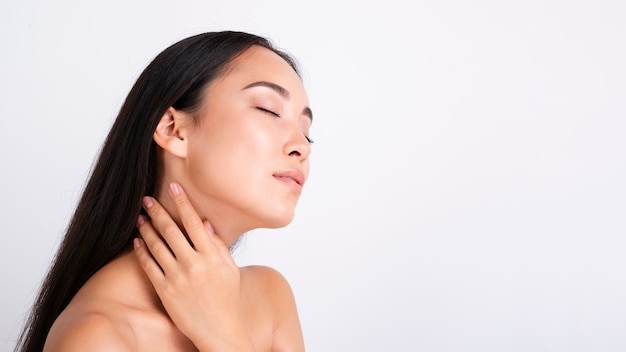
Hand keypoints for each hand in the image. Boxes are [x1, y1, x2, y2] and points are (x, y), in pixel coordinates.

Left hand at [134, 182, 253, 350]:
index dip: (182, 202)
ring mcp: (178, 277)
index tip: (174, 186)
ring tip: (140, 217)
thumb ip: (217, 244)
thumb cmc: (227, 299)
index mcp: (211, 255)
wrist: (219, 330)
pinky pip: (149, 266)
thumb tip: (204, 222)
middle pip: (171, 229)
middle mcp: (194, 263)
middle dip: (157, 211)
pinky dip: (142, 251)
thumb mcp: (229, 269)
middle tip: (147, 199)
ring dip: (146, 228)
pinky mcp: (165, 290)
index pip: (193, 221)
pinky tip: (137, 240)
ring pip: (157, 245)